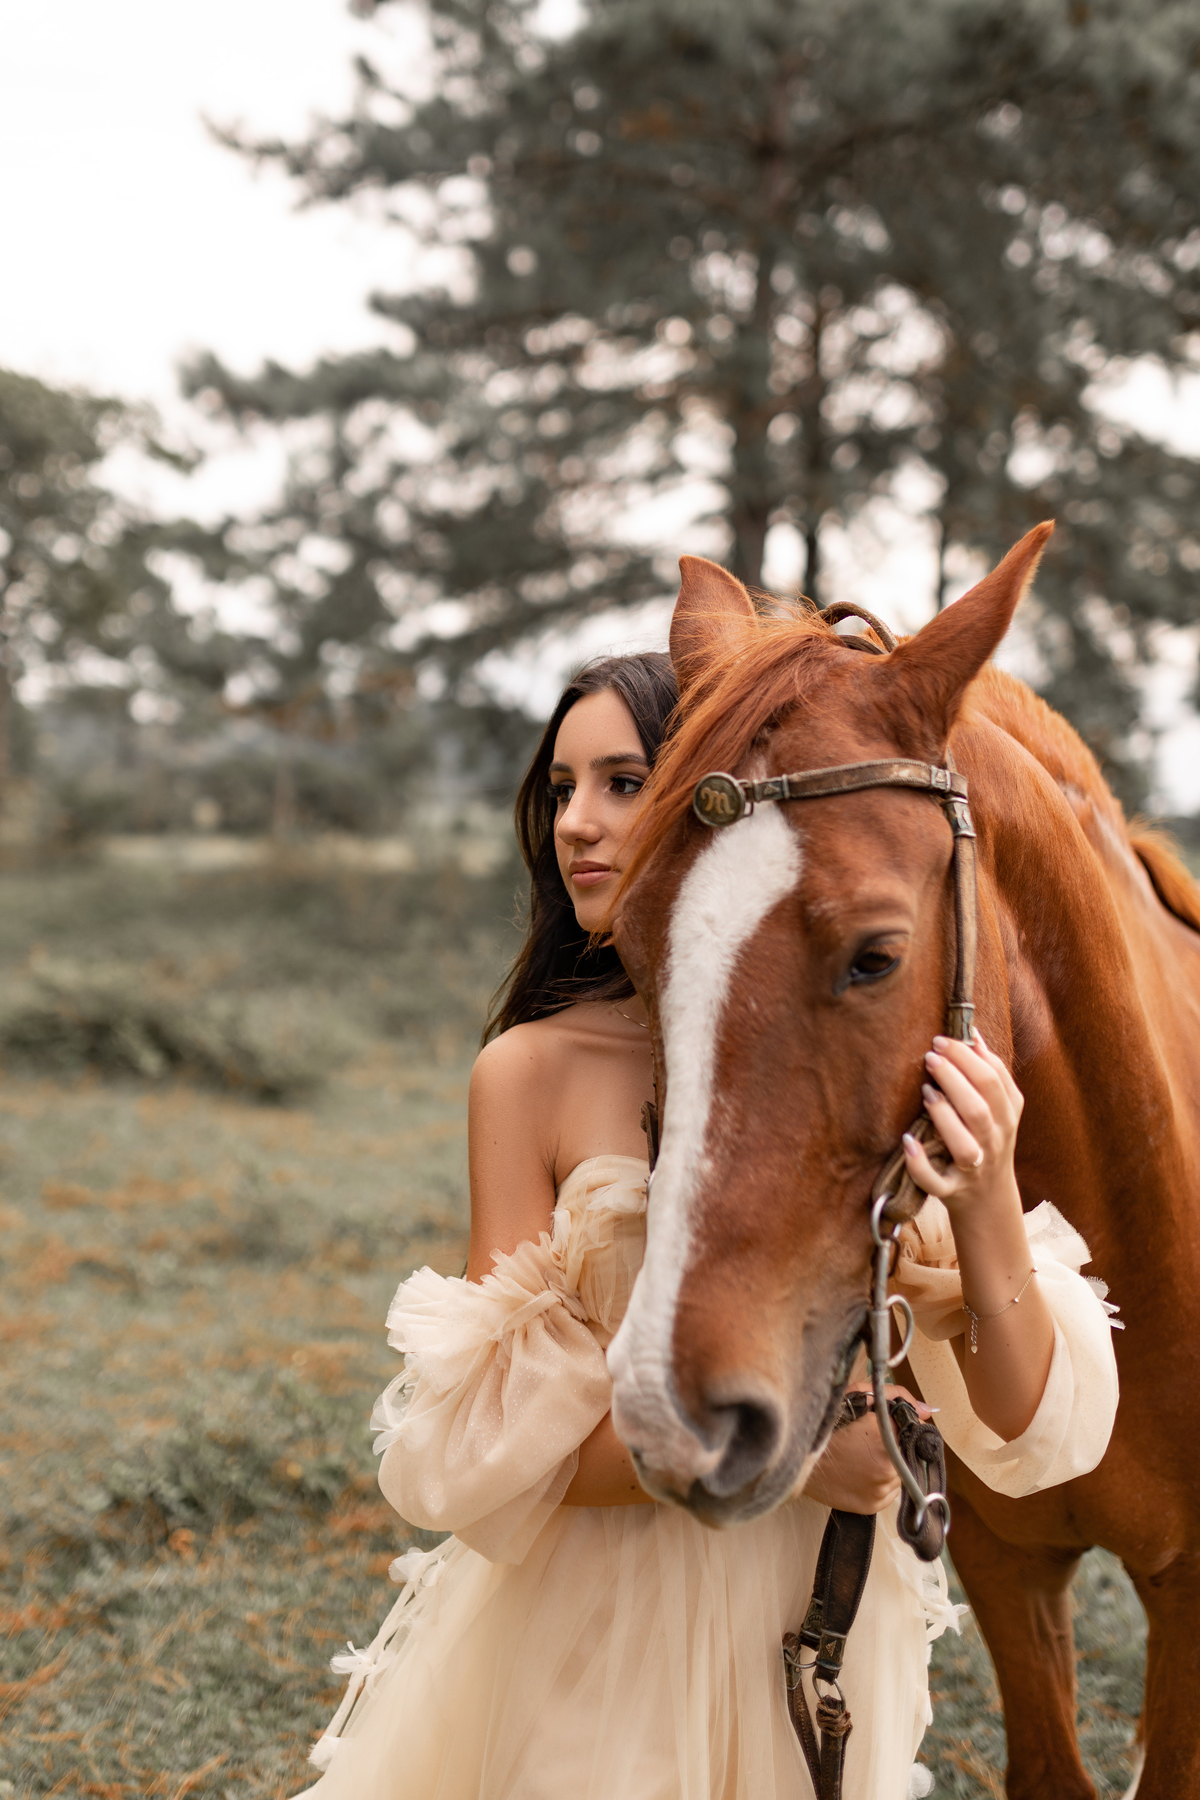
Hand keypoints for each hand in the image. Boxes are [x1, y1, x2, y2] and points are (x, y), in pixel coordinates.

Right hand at [801, 1383, 930, 1512]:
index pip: (912, 1429)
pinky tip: (861, 1471)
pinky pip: (889, 1491)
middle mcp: (889, 1470)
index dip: (901, 1424)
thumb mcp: (858, 1396)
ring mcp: (882, 1491)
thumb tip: (928, 1411)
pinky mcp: (874, 1506)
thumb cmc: (826, 1426)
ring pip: (900, 1473)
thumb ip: (897, 1397)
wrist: (800, 1461)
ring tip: (863, 1456)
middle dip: (895, 1445)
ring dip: (889, 1464)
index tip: (887, 1424)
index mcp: (886, 1440)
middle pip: (907, 1453)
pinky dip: (880, 1480)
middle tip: (869, 1440)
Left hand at [902, 1030, 1023, 1216]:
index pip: (993, 1081)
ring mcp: (974, 1169)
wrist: (989, 1201)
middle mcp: (994, 1142)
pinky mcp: (952, 1190)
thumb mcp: (999, 1111)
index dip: (969, 1057)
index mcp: (1007, 1117)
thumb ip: (990, 1074)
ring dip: (944, 1117)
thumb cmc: (988, 1143)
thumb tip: (973, 1035)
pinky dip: (920, 1164)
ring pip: (964, 1146)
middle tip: (931, 1056)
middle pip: (979, 1109)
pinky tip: (907, 1141)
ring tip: (926, 1092)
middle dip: (955, 1079)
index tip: (943, 1039)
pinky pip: (936, 1181)